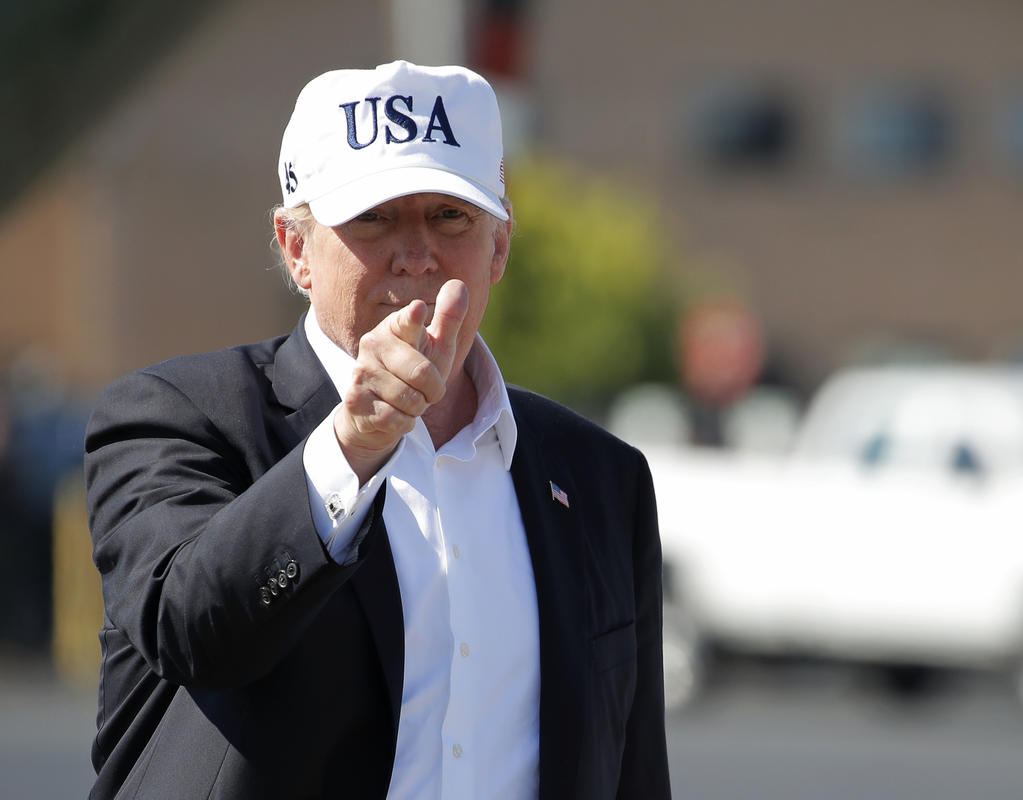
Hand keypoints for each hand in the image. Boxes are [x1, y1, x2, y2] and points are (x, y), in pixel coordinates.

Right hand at [333, 279, 468, 482]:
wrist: (378, 412)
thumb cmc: (412, 372)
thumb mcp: (436, 346)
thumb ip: (448, 318)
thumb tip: (460, 284)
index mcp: (394, 327)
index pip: (407, 322)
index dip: (413, 319)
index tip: (419, 308)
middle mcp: (373, 344)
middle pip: (422, 373)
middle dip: (433, 390)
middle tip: (426, 389)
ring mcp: (361, 371)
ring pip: (410, 399)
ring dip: (418, 408)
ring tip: (407, 400)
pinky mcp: (354, 400)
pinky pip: (397, 418)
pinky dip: (404, 422)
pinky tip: (394, 413)